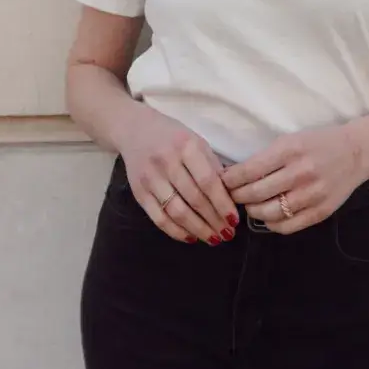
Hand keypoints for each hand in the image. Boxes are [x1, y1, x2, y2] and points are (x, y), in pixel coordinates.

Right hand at [119, 111, 238, 244]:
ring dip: (197, 229)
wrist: (134, 130)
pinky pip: (159, 218)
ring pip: (176, 212)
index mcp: (186, 146)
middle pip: (194, 199)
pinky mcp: (139, 192)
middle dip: (213, 220)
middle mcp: (167, 162)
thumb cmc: (173, 136)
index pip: (208, 181)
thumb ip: (212, 166)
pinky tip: (190, 237)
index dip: (222, 203)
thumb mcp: (196, 142)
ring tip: (213, 238)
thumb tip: (230, 196)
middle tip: (227, 234)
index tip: (234, 219)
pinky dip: (176, 231)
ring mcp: (150, 179)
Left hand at [221, 125, 365, 234]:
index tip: (222, 182)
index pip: (249, 171)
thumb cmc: (318, 143)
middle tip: (231, 196)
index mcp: (290, 150)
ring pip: (269, 213)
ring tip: (249, 205)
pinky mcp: (321, 212)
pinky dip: (271, 224)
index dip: (230, 180)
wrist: (356, 152)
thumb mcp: (290, 140)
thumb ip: (265, 158)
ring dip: (252, 211)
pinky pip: (287, 226)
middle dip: (237, 196)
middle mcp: (300, 173)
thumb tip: (233, 175)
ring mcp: (312, 195)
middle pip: (255, 194)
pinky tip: (268, 216)